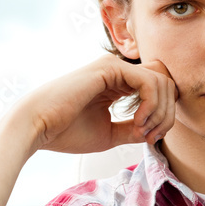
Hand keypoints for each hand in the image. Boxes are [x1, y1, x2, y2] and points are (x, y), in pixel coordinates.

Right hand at [11, 55, 177, 155]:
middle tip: (152, 136)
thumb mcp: (109, 134)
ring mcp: (114, 66)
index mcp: (117, 83)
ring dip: (160, 111)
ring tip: (143, 131)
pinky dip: (151, 104)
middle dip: (167, 112)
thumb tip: (156, 132)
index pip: (158, 89)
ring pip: (161, 79)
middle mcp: (118, 70)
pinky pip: (149, 81)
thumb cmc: (65, 132)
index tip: (150, 139)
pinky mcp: (110, 68)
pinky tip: (138, 122)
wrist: (37, 128)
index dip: (163, 115)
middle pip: (165, 81)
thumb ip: (134, 130)